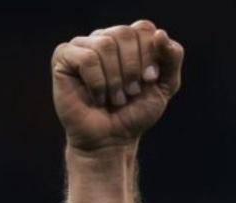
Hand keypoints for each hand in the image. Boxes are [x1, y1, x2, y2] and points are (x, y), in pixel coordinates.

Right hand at [52, 20, 183, 151]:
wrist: (111, 140)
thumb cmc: (135, 114)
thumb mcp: (165, 86)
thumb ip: (172, 58)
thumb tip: (160, 34)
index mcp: (128, 40)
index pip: (143, 29)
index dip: (149, 57)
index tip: (148, 81)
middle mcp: (104, 37)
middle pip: (124, 34)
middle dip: (132, 70)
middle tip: (130, 93)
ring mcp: (82, 45)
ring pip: (105, 45)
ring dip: (115, 80)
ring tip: (113, 98)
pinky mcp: (64, 57)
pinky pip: (87, 58)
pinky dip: (97, 83)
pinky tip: (96, 96)